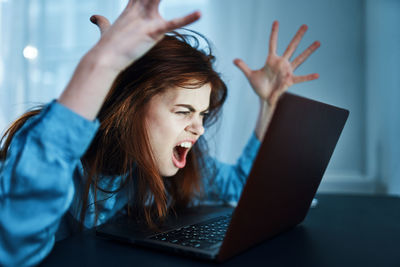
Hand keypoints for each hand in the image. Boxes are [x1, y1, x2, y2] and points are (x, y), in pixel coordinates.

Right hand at [58, 0, 199, 119]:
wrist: (104, 58)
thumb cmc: (106, 46)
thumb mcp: (105, 29)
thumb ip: (102, 22)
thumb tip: (94, 18)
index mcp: (131, 8)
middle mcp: (139, 10)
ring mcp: (146, 19)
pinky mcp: (152, 31)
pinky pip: (173, 23)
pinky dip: (187, 19)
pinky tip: (199, 13)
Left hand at [234, 21, 319, 106]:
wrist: (264, 98)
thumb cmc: (258, 86)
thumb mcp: (250, 76)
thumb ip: (243, 67)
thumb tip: (234, 60)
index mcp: (271, 60)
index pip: (273, 43)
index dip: (274, 33)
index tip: (276, 22)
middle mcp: (282, 63)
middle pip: (291, 47)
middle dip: (298, 37)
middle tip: (305, 26)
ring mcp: (287, 71)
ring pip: (300, 59)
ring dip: (309, 51)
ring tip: (318, 42)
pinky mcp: (290, 81)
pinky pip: (301, 78)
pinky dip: (309, 77)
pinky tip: (317, 75)